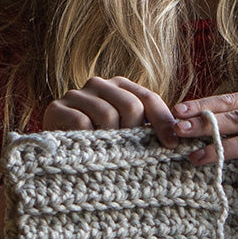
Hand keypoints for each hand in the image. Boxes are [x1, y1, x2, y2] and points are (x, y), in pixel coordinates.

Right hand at [43, 76, 180, 145]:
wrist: (57, 154)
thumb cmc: (100, 146)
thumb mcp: (127, 136)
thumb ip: (147, 130)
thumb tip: (180, 136)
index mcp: (120, 86)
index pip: (148, 98)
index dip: (163, 121)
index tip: (171, 145)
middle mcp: (98, 84)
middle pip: (130, 106)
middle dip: (134, 132)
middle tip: (130, 153)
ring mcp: (76, 94)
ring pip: (107, 115)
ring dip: (111, 140)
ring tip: (107, 153)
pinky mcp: (57, 108)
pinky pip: (82, 124)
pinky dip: (89, 140)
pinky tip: (88, 150)